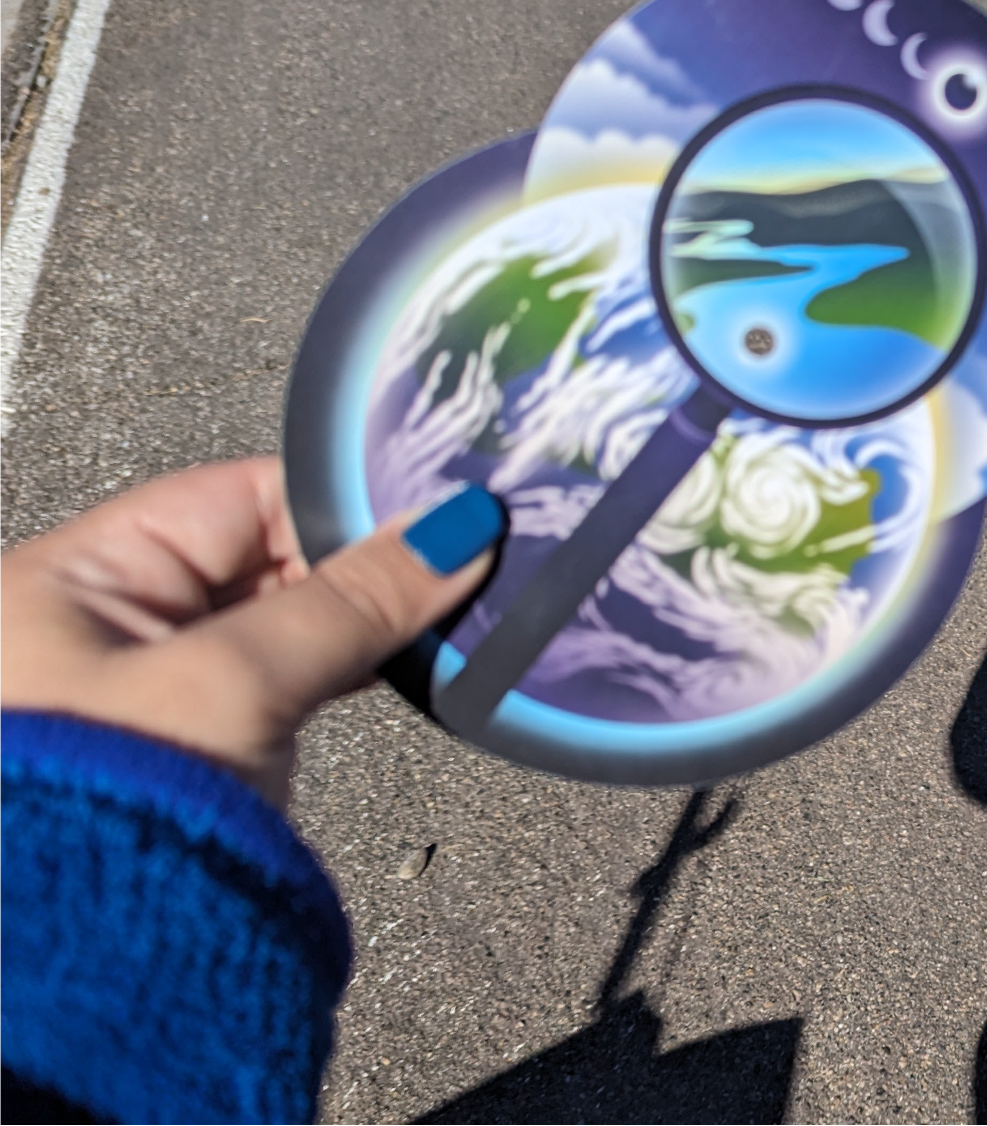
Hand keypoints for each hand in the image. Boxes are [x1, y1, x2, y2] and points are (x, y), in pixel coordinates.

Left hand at [0, 459, 496, 807]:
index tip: (432, 519)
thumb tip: (451, 531)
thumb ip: (352, 599)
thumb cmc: (104, 811)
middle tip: (445, 577)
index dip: (337, 504)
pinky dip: (337, 671)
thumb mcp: (239, 679)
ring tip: (426, 631)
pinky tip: (396, 671)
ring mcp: (147, 686)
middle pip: (261, 557)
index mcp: (71, 578)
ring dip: (351, 627)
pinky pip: (281, 678)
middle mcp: (99, 623)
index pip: (233, 496)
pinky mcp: (193, 741)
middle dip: (353, 570)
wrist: (89, 956)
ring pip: (280, 621)